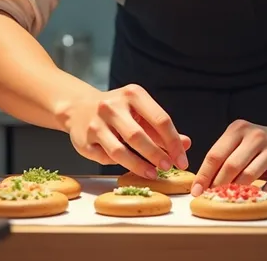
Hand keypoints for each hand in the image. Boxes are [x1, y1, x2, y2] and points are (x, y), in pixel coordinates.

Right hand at [56, 83, 190, 178]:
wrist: (79, 107)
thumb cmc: (118, 112)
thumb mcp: (140, 112)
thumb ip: (161, 129)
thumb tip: (186, 144)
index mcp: (133, 94)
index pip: (160, 119)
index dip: (173, 142)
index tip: (182, 159)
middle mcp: (112, 105)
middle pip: (139, 135)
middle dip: (156, 154)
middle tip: (169, 168)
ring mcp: (96, 122)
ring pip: (120, 151)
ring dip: (139, 165)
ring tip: (153, 173)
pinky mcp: (84, 140)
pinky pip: (105, 158)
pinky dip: (119, 164)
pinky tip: (129, 166)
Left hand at [191, 119, 266, 195]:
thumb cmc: (259, 143)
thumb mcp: (241, 139)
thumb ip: (224, 154)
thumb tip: (203, 181)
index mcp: (239, 129)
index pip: (216, 154)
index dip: (204, 174)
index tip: (196, 190)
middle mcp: (256, 137)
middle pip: (231, 165)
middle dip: (217, 185)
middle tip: (209, 199)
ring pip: (249, 175)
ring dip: (235, 191)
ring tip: (226, 201)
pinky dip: (259, 195)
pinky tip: (251, 200)